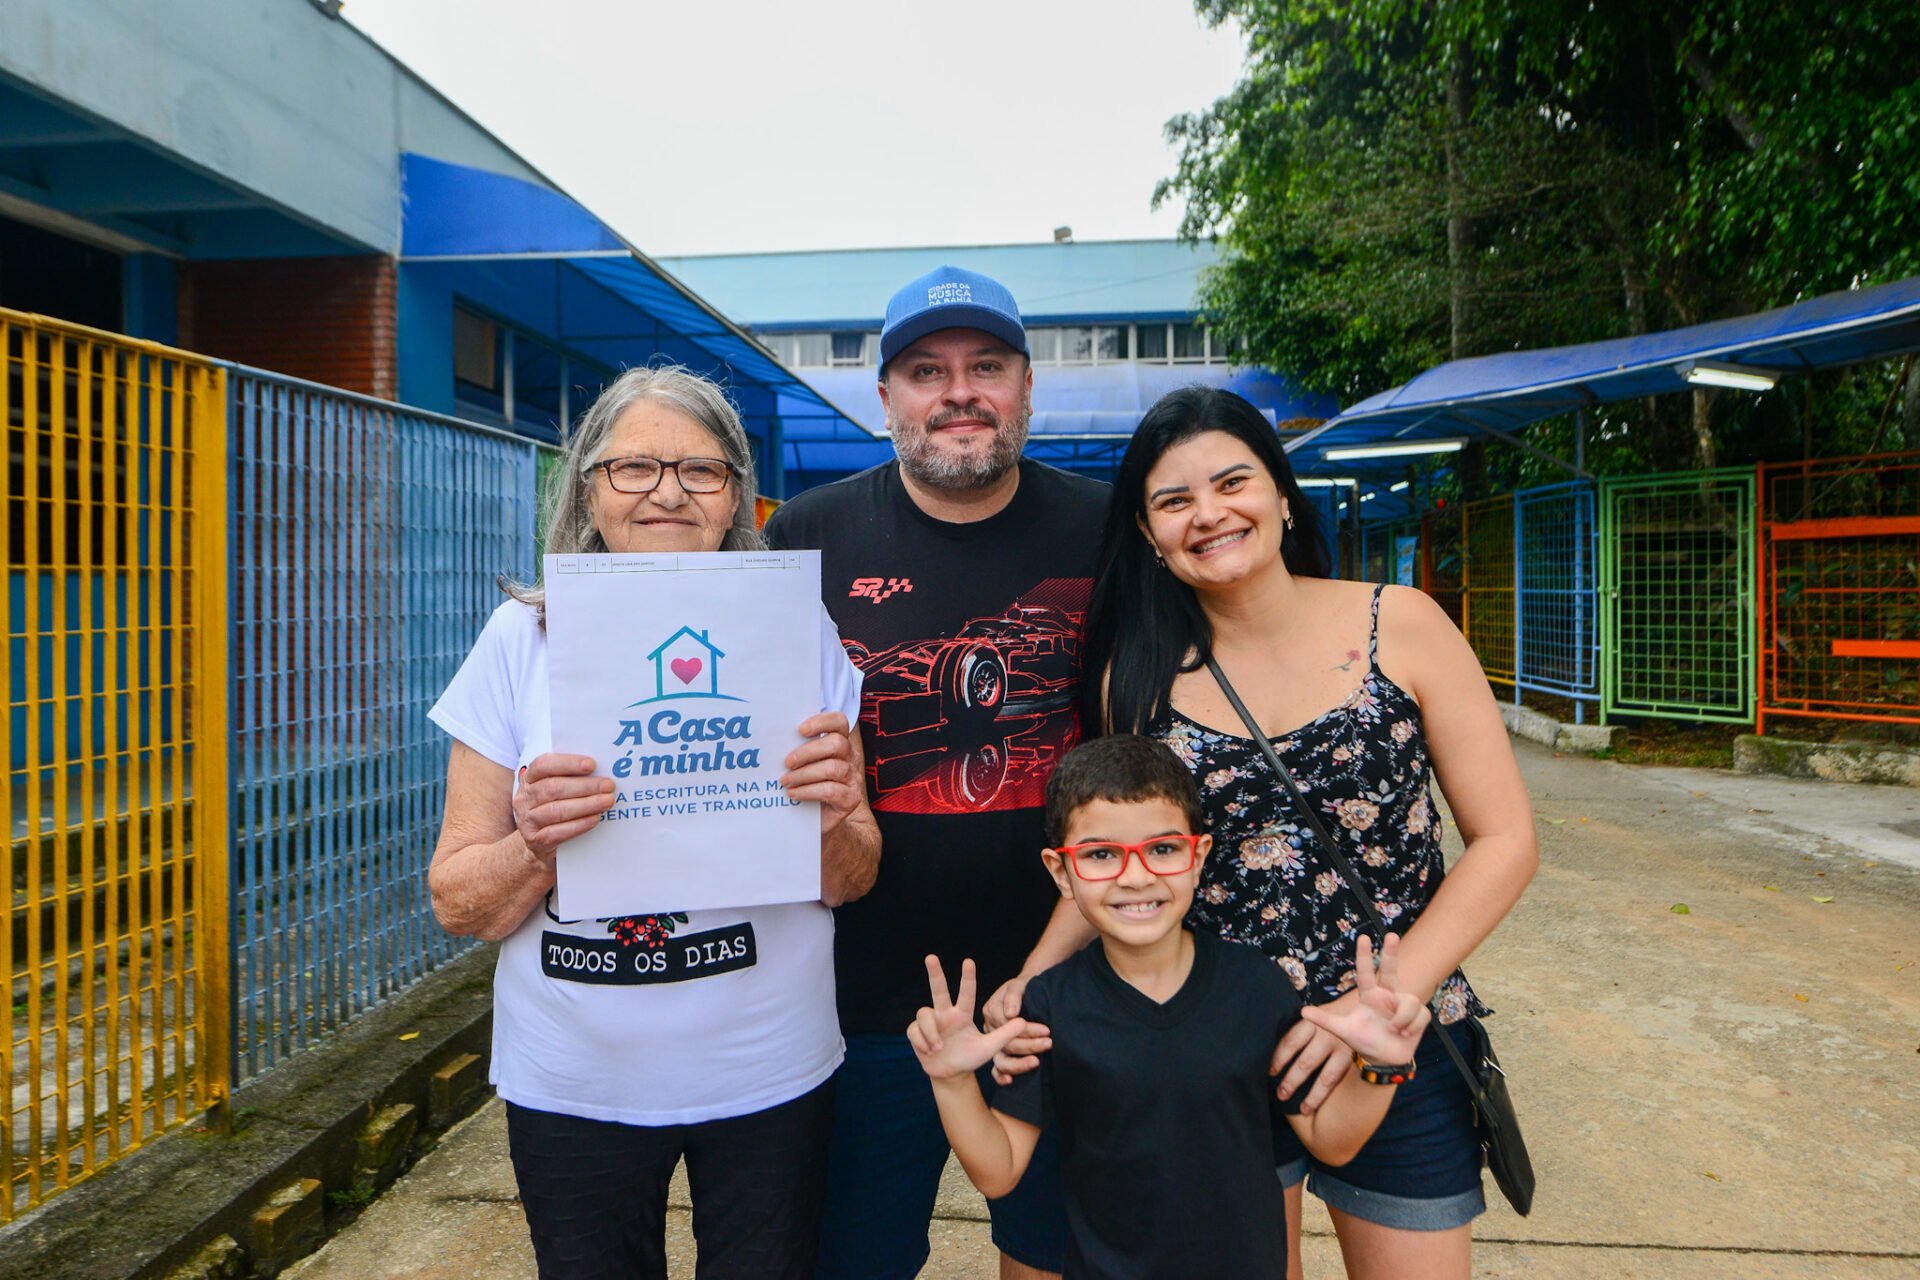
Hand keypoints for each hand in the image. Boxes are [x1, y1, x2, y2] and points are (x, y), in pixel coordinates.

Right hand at [513, 754, 614, 861]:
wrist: (540, 843)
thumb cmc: (555, 807)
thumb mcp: (558, 790)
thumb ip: (572, 778)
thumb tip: (602, 770)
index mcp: (529, 778)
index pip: (544, 764)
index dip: (568, 763)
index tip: (592, 764)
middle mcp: (524, 798)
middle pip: (554, 788)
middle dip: (585, 786)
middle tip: (608, 786)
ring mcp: (527, 820)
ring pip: (556, 810)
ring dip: (586, 805)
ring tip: (607, 801)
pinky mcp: (534, 841)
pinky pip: (557, 832)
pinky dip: (579, 825)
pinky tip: (595, 819)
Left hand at [782, 712, 863, 833]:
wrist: (818, 822)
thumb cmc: (806, 787)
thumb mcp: (803, 766)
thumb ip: (798, 752)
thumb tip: (774, 742)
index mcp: (840, 743)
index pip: (839, 722)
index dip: (822, 721)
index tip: (800, 730)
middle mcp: (851, 758)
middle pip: (837, 744)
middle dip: (808, 752)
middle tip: (787, 762)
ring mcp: (853, 778)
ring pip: (832, 768)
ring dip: (804, 774)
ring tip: (786, 781)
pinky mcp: (851, 798)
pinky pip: (830, 790)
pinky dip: (808, 791)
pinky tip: (793, 794)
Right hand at [907, 957, 1028, 1081]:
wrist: (951, 1074)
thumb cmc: (970, 1057)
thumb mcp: (989, 1048)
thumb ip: (1004, 1035)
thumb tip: (1023, 1021)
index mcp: (962, 1014)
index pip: (966, 993)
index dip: (968, 978)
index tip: (969, 961)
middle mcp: (945, 1013)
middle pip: (938, 989)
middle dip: (934, 973)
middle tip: (931, 956)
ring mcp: (930, 1022)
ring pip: (924, 1013)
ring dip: (931, 1031)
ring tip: (939, 1048)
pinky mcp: (916, 1032)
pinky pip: (915, 1031)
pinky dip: (923, 1042)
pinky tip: (930, 1051)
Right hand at [982, 976, 1050, 1084]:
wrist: (1027, 992)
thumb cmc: (1023, 988)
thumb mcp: (1018, 985)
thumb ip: (1014, 996)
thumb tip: (1011, 1014)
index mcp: (991, 1010)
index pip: (1008, 1025)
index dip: (1028, 1029)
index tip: (1047, 1031)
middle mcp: (989, 1028)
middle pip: (1007, 1042)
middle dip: (1029, 1045)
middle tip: (1048, 1044)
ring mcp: (992, 1043)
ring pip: (1001, 1058)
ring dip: (1018, 1063)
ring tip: (1036, 1062)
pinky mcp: (997, 1053)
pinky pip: (996, 1068)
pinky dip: (1001, 1076)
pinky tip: (1010, 1081)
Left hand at [1298, 933, 1429, 1068]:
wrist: (1384, 1060)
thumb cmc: (1364, 1042)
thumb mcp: (1343, 1031)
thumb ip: (1325, 1020)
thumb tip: (1303, 1012)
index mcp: (1370, 995)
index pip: (1366, 972)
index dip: (1364, 955)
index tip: (1362, 937)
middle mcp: (1387, 995)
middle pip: (1390, 969)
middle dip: (1391, 952)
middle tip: (1391, 935)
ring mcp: (1404, 1003)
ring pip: (1409, 1001)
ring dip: (1402, 1019)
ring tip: (1395, 1030)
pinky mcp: (1419, 1014)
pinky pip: (1419, 1014)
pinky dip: (1411, 1026)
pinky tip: (1405, 1034)